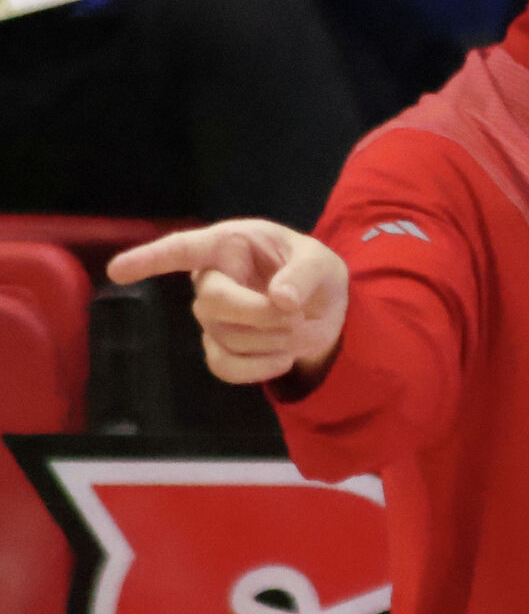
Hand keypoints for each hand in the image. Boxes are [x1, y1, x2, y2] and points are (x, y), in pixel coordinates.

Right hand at [108, 219, 348, 384]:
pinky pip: (224, 367)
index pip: (183, 249)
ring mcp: (212, 316)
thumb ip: (305, 275)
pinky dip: (260, 368)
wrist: (326, 310)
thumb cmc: (313, 272)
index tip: (117, 270)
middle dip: (257, 313)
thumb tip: (281, 299)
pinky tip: (284, 357)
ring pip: (223, 337)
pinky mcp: (220, 347)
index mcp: (230, 245)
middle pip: (211, 302)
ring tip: (297, 328)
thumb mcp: (322, 263)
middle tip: (295, 315)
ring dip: (269, 340)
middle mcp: (212, 278)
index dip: (150, 259)